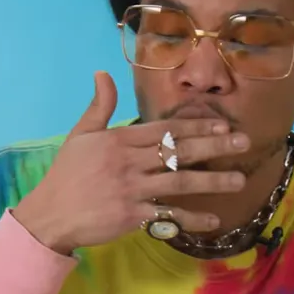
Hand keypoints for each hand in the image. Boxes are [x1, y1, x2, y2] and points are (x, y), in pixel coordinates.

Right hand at [10, 71, 249, 254]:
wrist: (49, 214)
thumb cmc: (66, 174)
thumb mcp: (80, 135)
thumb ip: (99, 106)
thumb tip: (104, 73)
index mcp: (118, 139)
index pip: (164, 129)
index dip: (195, 126)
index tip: (221, 124)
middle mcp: (128, 161)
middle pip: (178, 151)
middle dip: (214, 146)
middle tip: (243, 142)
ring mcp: (131, 189)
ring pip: (179, 182)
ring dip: (212, 181)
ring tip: (238, 180)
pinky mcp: (131, 216)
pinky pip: (167, 216)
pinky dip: (191, 219)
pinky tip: (213, 220)